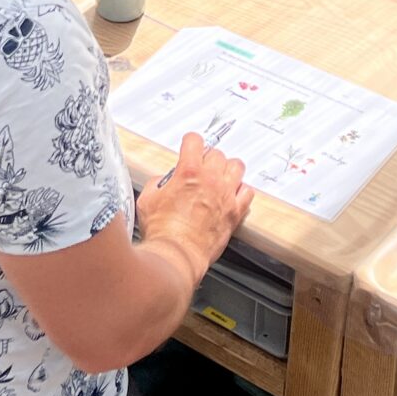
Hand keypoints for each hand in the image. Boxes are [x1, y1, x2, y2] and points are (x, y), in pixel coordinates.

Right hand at [137, 132, 253, 275]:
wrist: (177, 255)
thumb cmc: (163, 232)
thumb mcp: (148, 199)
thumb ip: (158, 183)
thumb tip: (165, 182)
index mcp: (188, 172)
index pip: (195, 140)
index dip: (191, 142)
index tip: (190, 146)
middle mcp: (210, 179)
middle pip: (217, 153)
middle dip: (208, 158)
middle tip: (201, 168)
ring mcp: (225, 195)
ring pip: (237, 166)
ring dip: (228, 169)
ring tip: (220, 177)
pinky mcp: (235, 212)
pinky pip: (248, 192)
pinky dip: (241, 190)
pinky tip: (233, 194)